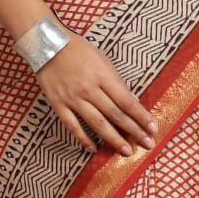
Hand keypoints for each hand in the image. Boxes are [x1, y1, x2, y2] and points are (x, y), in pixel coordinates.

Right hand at [35, 32, 158, 156]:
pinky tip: (94, 149)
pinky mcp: (58, 104)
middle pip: (115, 114)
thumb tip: (133, 101)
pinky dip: (84, 139)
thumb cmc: (78, 50)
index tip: (152, 128)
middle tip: (147, 144)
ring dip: (114, 139)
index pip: (127, 101)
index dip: (141, 116)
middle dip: (133, 131)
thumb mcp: (103, 60)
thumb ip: (117, 81)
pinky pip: (73, 126)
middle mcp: (89, 89)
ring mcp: (73, 98)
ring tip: (127, 152)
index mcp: (103, 76)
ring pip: (97, 123)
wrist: (46, 45)